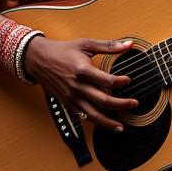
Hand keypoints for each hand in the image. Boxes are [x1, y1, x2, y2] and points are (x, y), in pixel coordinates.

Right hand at [23, 36, 137, 130]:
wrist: (37, 59)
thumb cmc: (62, 50)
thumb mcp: (85, 44)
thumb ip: (109, 45)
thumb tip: (129, 44)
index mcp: (82, 70)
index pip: (107, 81)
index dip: (121, 82)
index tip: (128, 80)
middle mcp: (77, 86)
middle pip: (103, 100)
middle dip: (121, 104)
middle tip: (134, 104)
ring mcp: (71, 97)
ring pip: (92, 114)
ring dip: (108, 122)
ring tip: (121, 126)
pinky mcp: (67, 103)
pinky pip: (83, 116)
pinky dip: (95, 121)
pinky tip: (105, 124)